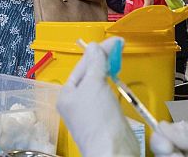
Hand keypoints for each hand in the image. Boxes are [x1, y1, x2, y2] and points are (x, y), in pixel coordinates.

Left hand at [57, 37, 139, 156]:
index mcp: (67, 94)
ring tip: (118, 58)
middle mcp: (77, 103)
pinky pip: (109, 95)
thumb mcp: (94, 84)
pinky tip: (119, 79)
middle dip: (103, 60)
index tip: (114, 42)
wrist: (113, 149)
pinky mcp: (106, 118)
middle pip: (90, 74)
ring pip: (100, 84)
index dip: (98, 52)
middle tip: (118, 47)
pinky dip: (114, 84)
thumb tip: (95, 46)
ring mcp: (92, 111)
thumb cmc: (98, 120)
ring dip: (109, 71)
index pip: (82, 65)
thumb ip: (95, 63)